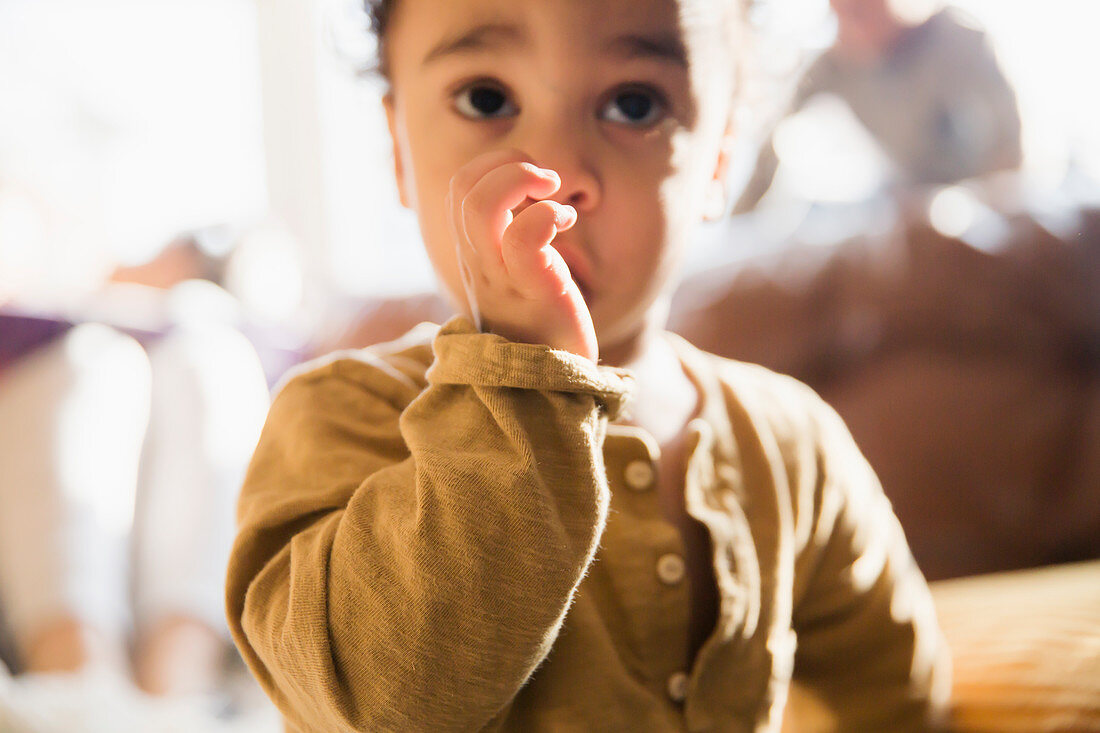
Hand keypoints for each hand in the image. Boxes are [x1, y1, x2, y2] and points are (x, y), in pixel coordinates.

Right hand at [447, 149, 597, 360]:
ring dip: (521, 179)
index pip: (460, 190)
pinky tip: (566, 222)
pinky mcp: (533, 291)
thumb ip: (513, 242)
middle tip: (544, 181)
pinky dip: (548, 214)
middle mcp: (479, 265)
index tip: (531, 181)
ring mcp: (501, 279)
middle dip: (507, 163)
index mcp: (475, 257)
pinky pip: (526, 235)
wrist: (551, 390)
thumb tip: (533, 195)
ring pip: (482, 206)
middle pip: (464, 189)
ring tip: (551, 192)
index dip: (493, 167)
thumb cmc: (542, 333)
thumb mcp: (518, 281)